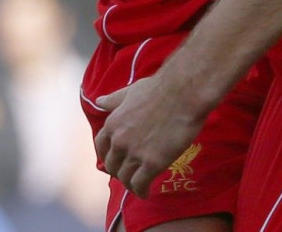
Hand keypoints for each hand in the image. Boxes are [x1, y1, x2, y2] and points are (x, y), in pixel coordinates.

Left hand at [95, 76, 206, 197]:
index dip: (108, 155)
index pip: (101, 147)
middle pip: (113, 165)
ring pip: (125, 178)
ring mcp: (135, 153)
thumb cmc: (160, 88)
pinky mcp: (152, 164)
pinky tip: (147, 193)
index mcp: (113, 123)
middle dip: (120, 171)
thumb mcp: (132, 91)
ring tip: (139, 185)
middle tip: (130, 173)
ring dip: (131, 184)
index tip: (116, 159)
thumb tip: (99, 100)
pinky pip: (140, 185)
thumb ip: (115, 100)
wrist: (183, 92)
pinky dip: (142, 192)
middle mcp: (119, 140)